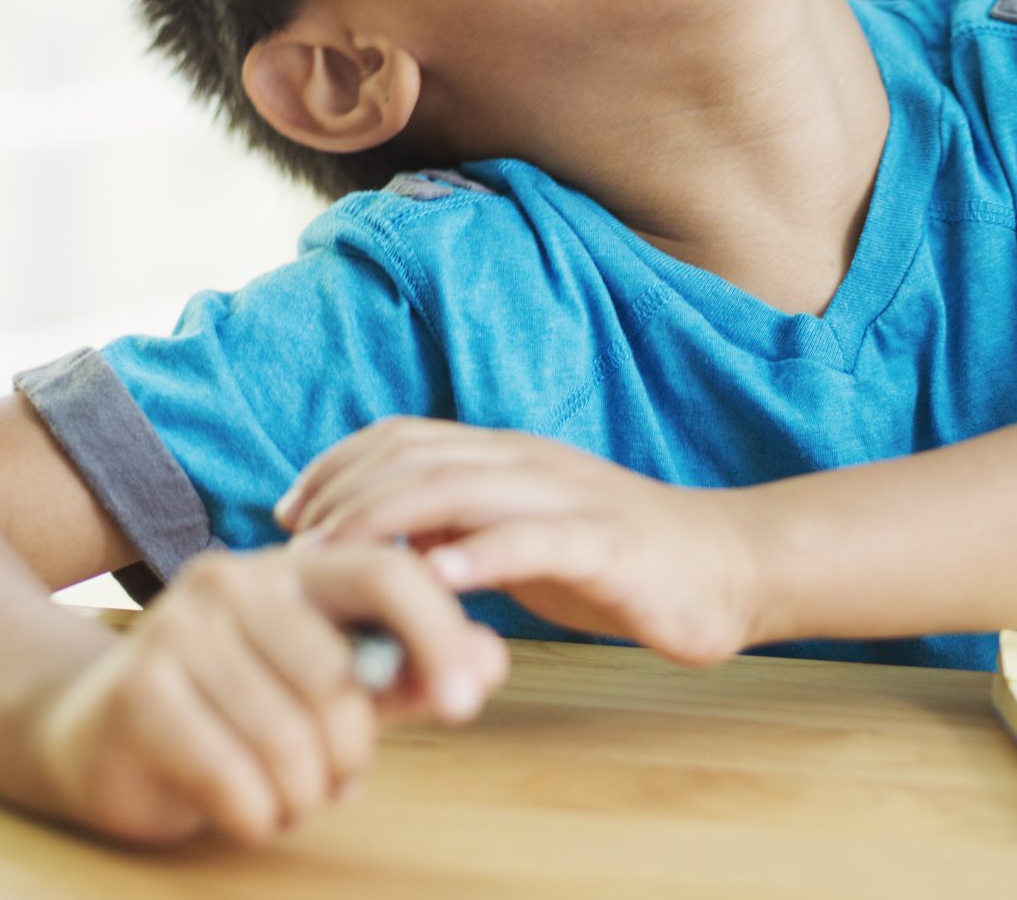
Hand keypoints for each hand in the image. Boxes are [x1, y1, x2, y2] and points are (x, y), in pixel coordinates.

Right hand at [29, 544, 507, 845]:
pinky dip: (257, 814)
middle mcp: (232, 581)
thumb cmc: (230, 709)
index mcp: (291, 567)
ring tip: (285, 795)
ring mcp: (177, 631)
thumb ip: (408, 674)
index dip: (441, 634)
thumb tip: (493, 660)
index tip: (469, 700)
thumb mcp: (329, 689)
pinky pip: (238, 778)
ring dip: (302, 794)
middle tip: (334, 781)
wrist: (91, 733)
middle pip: (342, 680)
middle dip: (351, 754)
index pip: (389, 574)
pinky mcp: (140, 694)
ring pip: (293, 740)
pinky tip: (246, 808)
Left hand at [280, 419, 762, 667]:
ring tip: (335, 558)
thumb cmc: (620, 562)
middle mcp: (528, 463)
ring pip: (458, 488)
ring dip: (385, 520)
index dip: (335, 466)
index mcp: (506, 457)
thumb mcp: (523, 538)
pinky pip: (531, 541)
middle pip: (414, 457)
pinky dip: (476, 555)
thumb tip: (381, 542)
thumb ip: (459, 529)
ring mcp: (567, 499)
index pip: (402, 437)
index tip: (288, 514)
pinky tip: (434, 579)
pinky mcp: (605, 544)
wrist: (728, 565)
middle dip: (342, 497)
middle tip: (295, 548)